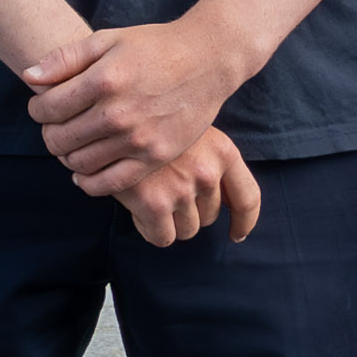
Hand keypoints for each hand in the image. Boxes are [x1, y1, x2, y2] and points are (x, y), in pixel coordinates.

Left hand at [20, 16, 243, 196]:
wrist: (207, 61)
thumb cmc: (153, 47)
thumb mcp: (108, 39)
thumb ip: (65, 57)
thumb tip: (28, 78)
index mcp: (103, 80)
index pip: (46, 108)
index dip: (36, 109)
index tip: (43, 106)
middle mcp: (118, 114)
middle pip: (59, 139)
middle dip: (49, 133)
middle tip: (56, 126)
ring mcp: (138, 139)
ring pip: (78, 163)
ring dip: (66, 156)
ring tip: (73, 143)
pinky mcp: (155, 158)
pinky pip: (109, 183)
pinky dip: (88, 182)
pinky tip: (83, 171)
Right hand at [108, 129, 266, 248]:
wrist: (108, 118)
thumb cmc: (150, 124)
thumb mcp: (191, 129)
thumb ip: (210, 159)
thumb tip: (224, 205)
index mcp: (223, 151)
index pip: (248, 198)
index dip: (244, 222)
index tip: (237, 234)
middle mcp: (207, 172)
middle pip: (210, 217)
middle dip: (190, 213)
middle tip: (165, 192)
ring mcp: (182, 189)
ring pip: (187, 231)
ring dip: (169, 222)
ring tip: (150, 196)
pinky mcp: (155, 204)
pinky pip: (163, 237)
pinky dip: (150, 230)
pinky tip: (138, 210)